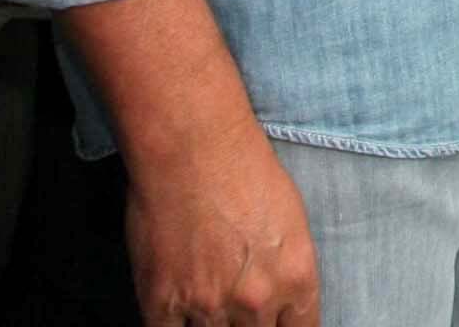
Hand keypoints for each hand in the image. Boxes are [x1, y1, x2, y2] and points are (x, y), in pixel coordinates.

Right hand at [127, 119, 320, 326]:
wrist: (193, 149)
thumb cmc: (247, 170)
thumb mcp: (292, 223)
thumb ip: (288, 271)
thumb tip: (282, 301)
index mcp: (297, 278)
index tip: (277, 325)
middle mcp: (256, 300)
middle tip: (239, 309)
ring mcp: (207, 305)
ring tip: (209, 303)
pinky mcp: (161, 303)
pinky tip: (180, 318)